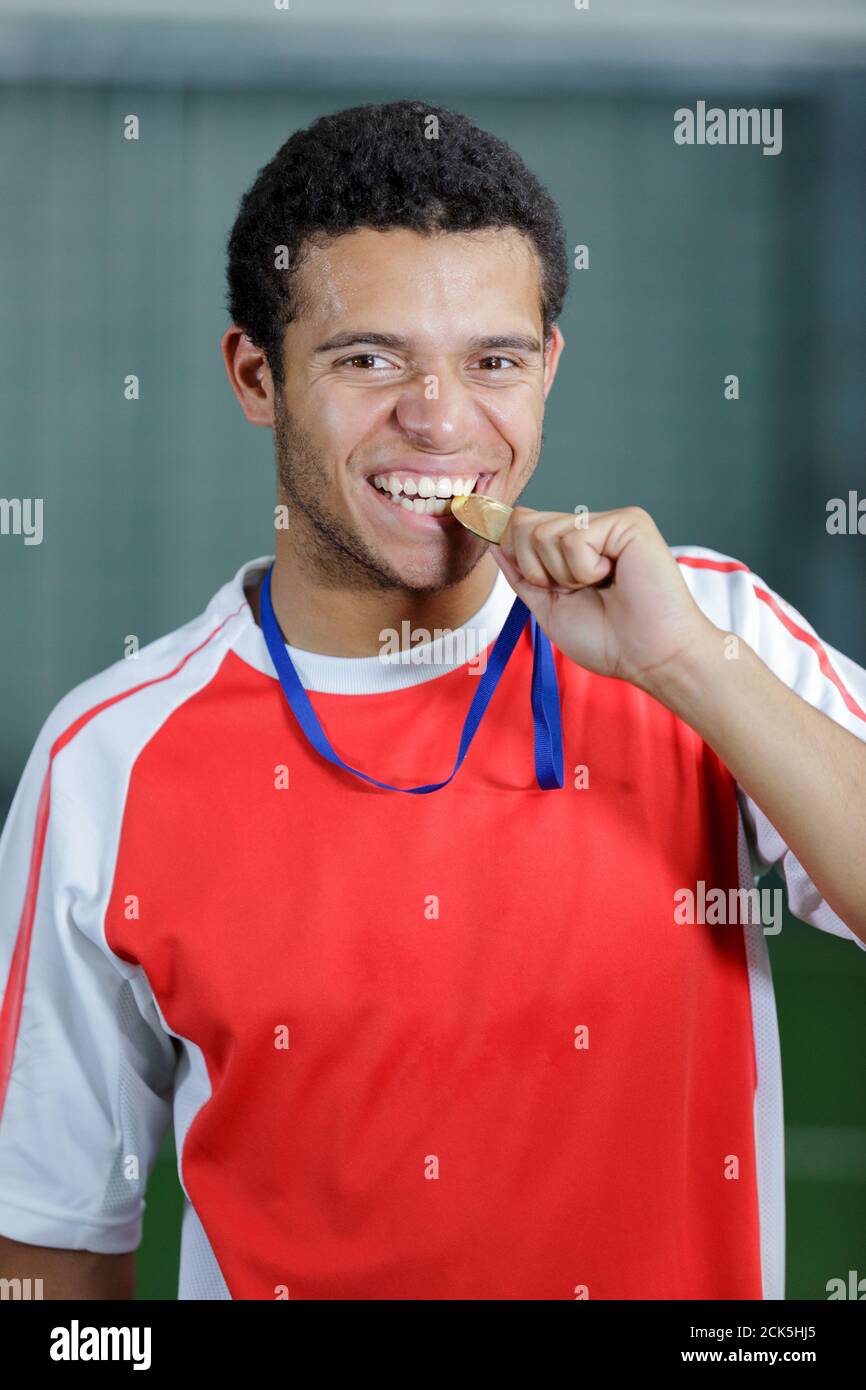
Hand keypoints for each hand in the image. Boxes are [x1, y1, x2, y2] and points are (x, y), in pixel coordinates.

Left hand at [492, 505, 717, 693]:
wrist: (649, 657)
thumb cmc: (609, 640)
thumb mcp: (548, 607)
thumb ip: (521, 574)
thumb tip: (494, 542)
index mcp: (571, 546)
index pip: (520, 525)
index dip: (514, 552)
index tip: (540, 583)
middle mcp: (589, 527)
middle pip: (524, 523)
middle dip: (536, 570)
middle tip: (575, 591)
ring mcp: (608, 522)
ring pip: (544, 533)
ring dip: (563, 575)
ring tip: (597, 587)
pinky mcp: (628, 522)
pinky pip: (574, 539)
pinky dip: (584, 571)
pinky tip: (612, 578)